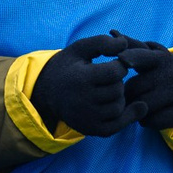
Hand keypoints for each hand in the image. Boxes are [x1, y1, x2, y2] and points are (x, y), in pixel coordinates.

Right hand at [29, 34, 143, 138]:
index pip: (115, 72)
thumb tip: (125, 43)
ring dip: (119, 97)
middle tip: (109, 78)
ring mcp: (86, 117)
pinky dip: (124, 116)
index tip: (114, 64)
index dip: (120, 66)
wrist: (47, 92)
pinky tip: (125, 106)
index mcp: (80, 78)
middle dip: (118, 81)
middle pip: (118, 90)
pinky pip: (116, 126)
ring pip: (119, 107)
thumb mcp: (80, 49)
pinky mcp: (90, 129)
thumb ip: (103, 43)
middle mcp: (82, 100)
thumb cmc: (68, 67)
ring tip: (110, 90)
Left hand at [114, 38, 172, 132]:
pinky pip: (153, 121)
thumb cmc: (163, 68)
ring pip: (142, 106)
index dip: (129, 58)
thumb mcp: (152, 54)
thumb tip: (112, 32)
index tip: (121, 59)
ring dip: (135, 108)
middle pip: (134, 88)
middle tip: (129, 94)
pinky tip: (149, 114)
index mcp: (161, 58)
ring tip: (139, 103)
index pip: (142, 56)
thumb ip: (131, 45)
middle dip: (127, 94)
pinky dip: (147, 121)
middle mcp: (171, 74)